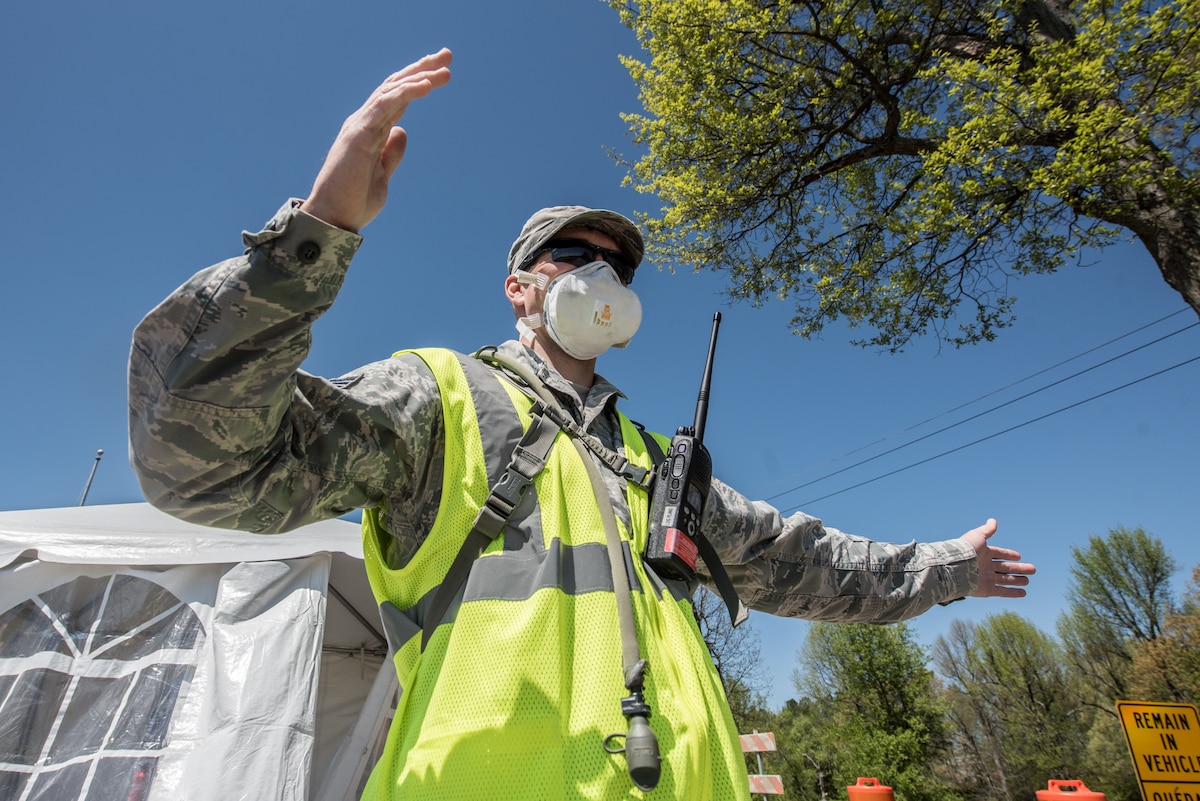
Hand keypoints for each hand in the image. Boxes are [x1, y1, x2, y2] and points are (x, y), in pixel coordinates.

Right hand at [303, 49, 452, 232]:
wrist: (333, 219)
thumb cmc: (354, 200)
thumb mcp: (382, 175)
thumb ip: (392, 153)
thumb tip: (403, 131)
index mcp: (372, 131)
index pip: (398, 98)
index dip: (419, 82)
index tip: (442, 71)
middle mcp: (365, 122)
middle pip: (395, 87)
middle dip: (421, 69)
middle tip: (447, 55)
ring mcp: (360, 126)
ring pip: (391, 91)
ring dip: (418, 76)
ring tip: (444, 68)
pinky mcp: (358, 135)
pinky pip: (384, 106)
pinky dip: (405, 92)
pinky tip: (425, 85)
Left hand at [960, 518, 1035, 597]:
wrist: (954, 567)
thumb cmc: (965, 550)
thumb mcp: (977, 536)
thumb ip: (987, 530)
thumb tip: (993, 521)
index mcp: (982, 554)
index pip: (998, 554)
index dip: (1008, 554)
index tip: (1019, 556)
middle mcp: (984, 566)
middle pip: (1005, 568)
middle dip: (1019, 569)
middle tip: (1033, 569)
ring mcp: (985, 579)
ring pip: (1005, 579)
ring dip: (1017, 580)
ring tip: (1028, 580)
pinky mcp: (986, 590)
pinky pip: (1002, 591)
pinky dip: (1012, 592)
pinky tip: (1023, 593)